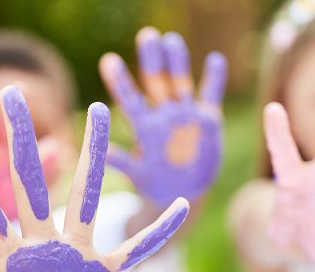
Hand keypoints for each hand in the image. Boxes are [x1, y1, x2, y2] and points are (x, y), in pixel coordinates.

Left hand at [0, 86, 187, 271]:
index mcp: (7, 258)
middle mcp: (40, 247)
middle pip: (31, 184)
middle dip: (22, 140)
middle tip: (12, 92)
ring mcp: (73, 259)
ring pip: (86, 198)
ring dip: (94, 156)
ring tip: (101, 111)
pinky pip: (133, 251)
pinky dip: (155, 232)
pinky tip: (178, 205)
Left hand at [100, 28, 226, 206]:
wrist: (183, 193)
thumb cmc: (154, 184)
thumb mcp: (138, 174)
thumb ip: (122, 162)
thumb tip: (100, 153)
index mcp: (145, 128)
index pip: (129, 100)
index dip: (120, 81)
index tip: (108, 60)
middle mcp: (163, 116)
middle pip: (156, 83)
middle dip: (151, 60)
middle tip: (146, 35)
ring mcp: (185, 115)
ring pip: (181, 83)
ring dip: (177, 63)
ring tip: (172, 40)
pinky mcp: (208, 120)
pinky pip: (211, 95)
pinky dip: (214, 78)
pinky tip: (214, 59)